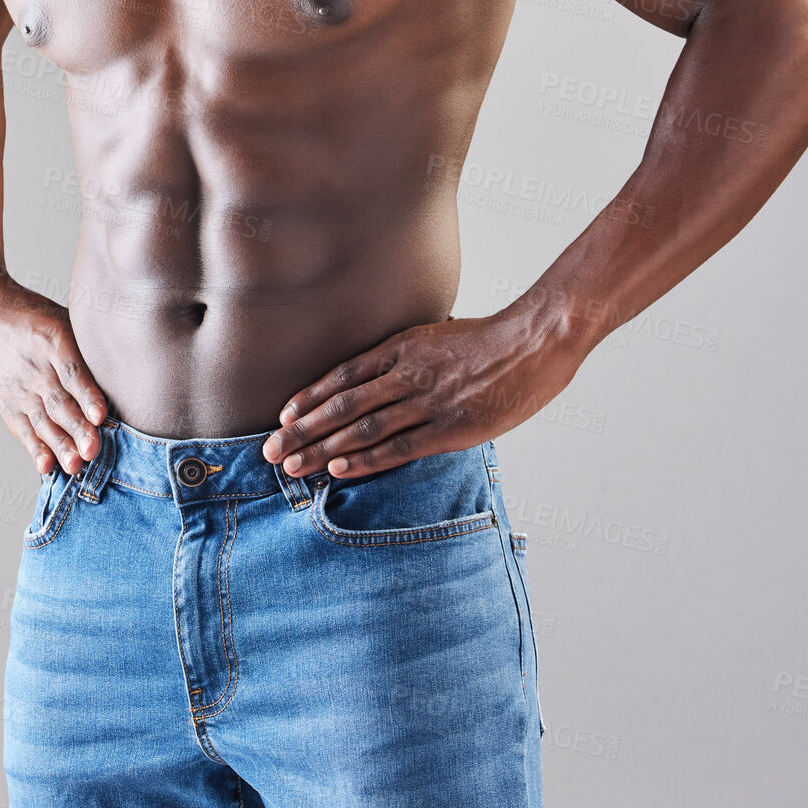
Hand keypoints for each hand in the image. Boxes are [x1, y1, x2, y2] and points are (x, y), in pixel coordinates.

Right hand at [0, 274, 106, 474]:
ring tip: (75, 465)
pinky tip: (46, 465)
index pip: (73, 372)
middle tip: (93, 450)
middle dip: (77, 429)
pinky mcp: (6, 402)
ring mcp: (19, 387)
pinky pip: (22, 428)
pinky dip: (34, 448)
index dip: (87, 395)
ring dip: (60, 446)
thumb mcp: (61, 315)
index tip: (101, 415)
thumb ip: (86, 341)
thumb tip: (124, 361)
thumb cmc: (31, 315)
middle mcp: (36, 367)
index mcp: (53, 340)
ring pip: (43, 421)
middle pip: (59, 402)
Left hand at [261, 312, 575, 478]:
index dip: (311, 397)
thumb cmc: (494, 339)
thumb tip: (390, 370)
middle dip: (302, 429)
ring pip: (362, 428)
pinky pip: (399, 447)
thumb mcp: (441, 336)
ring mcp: (427, 401)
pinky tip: (338, 470)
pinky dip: (365, 460)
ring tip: (292, 466)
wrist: (536, 340)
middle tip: (271, 450)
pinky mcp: (451, 427)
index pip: (344, 375)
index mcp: (403, 348)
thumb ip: (413, 355)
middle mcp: (406, 374)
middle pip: (342, 405)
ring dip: (322, 449)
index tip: (284, 415)